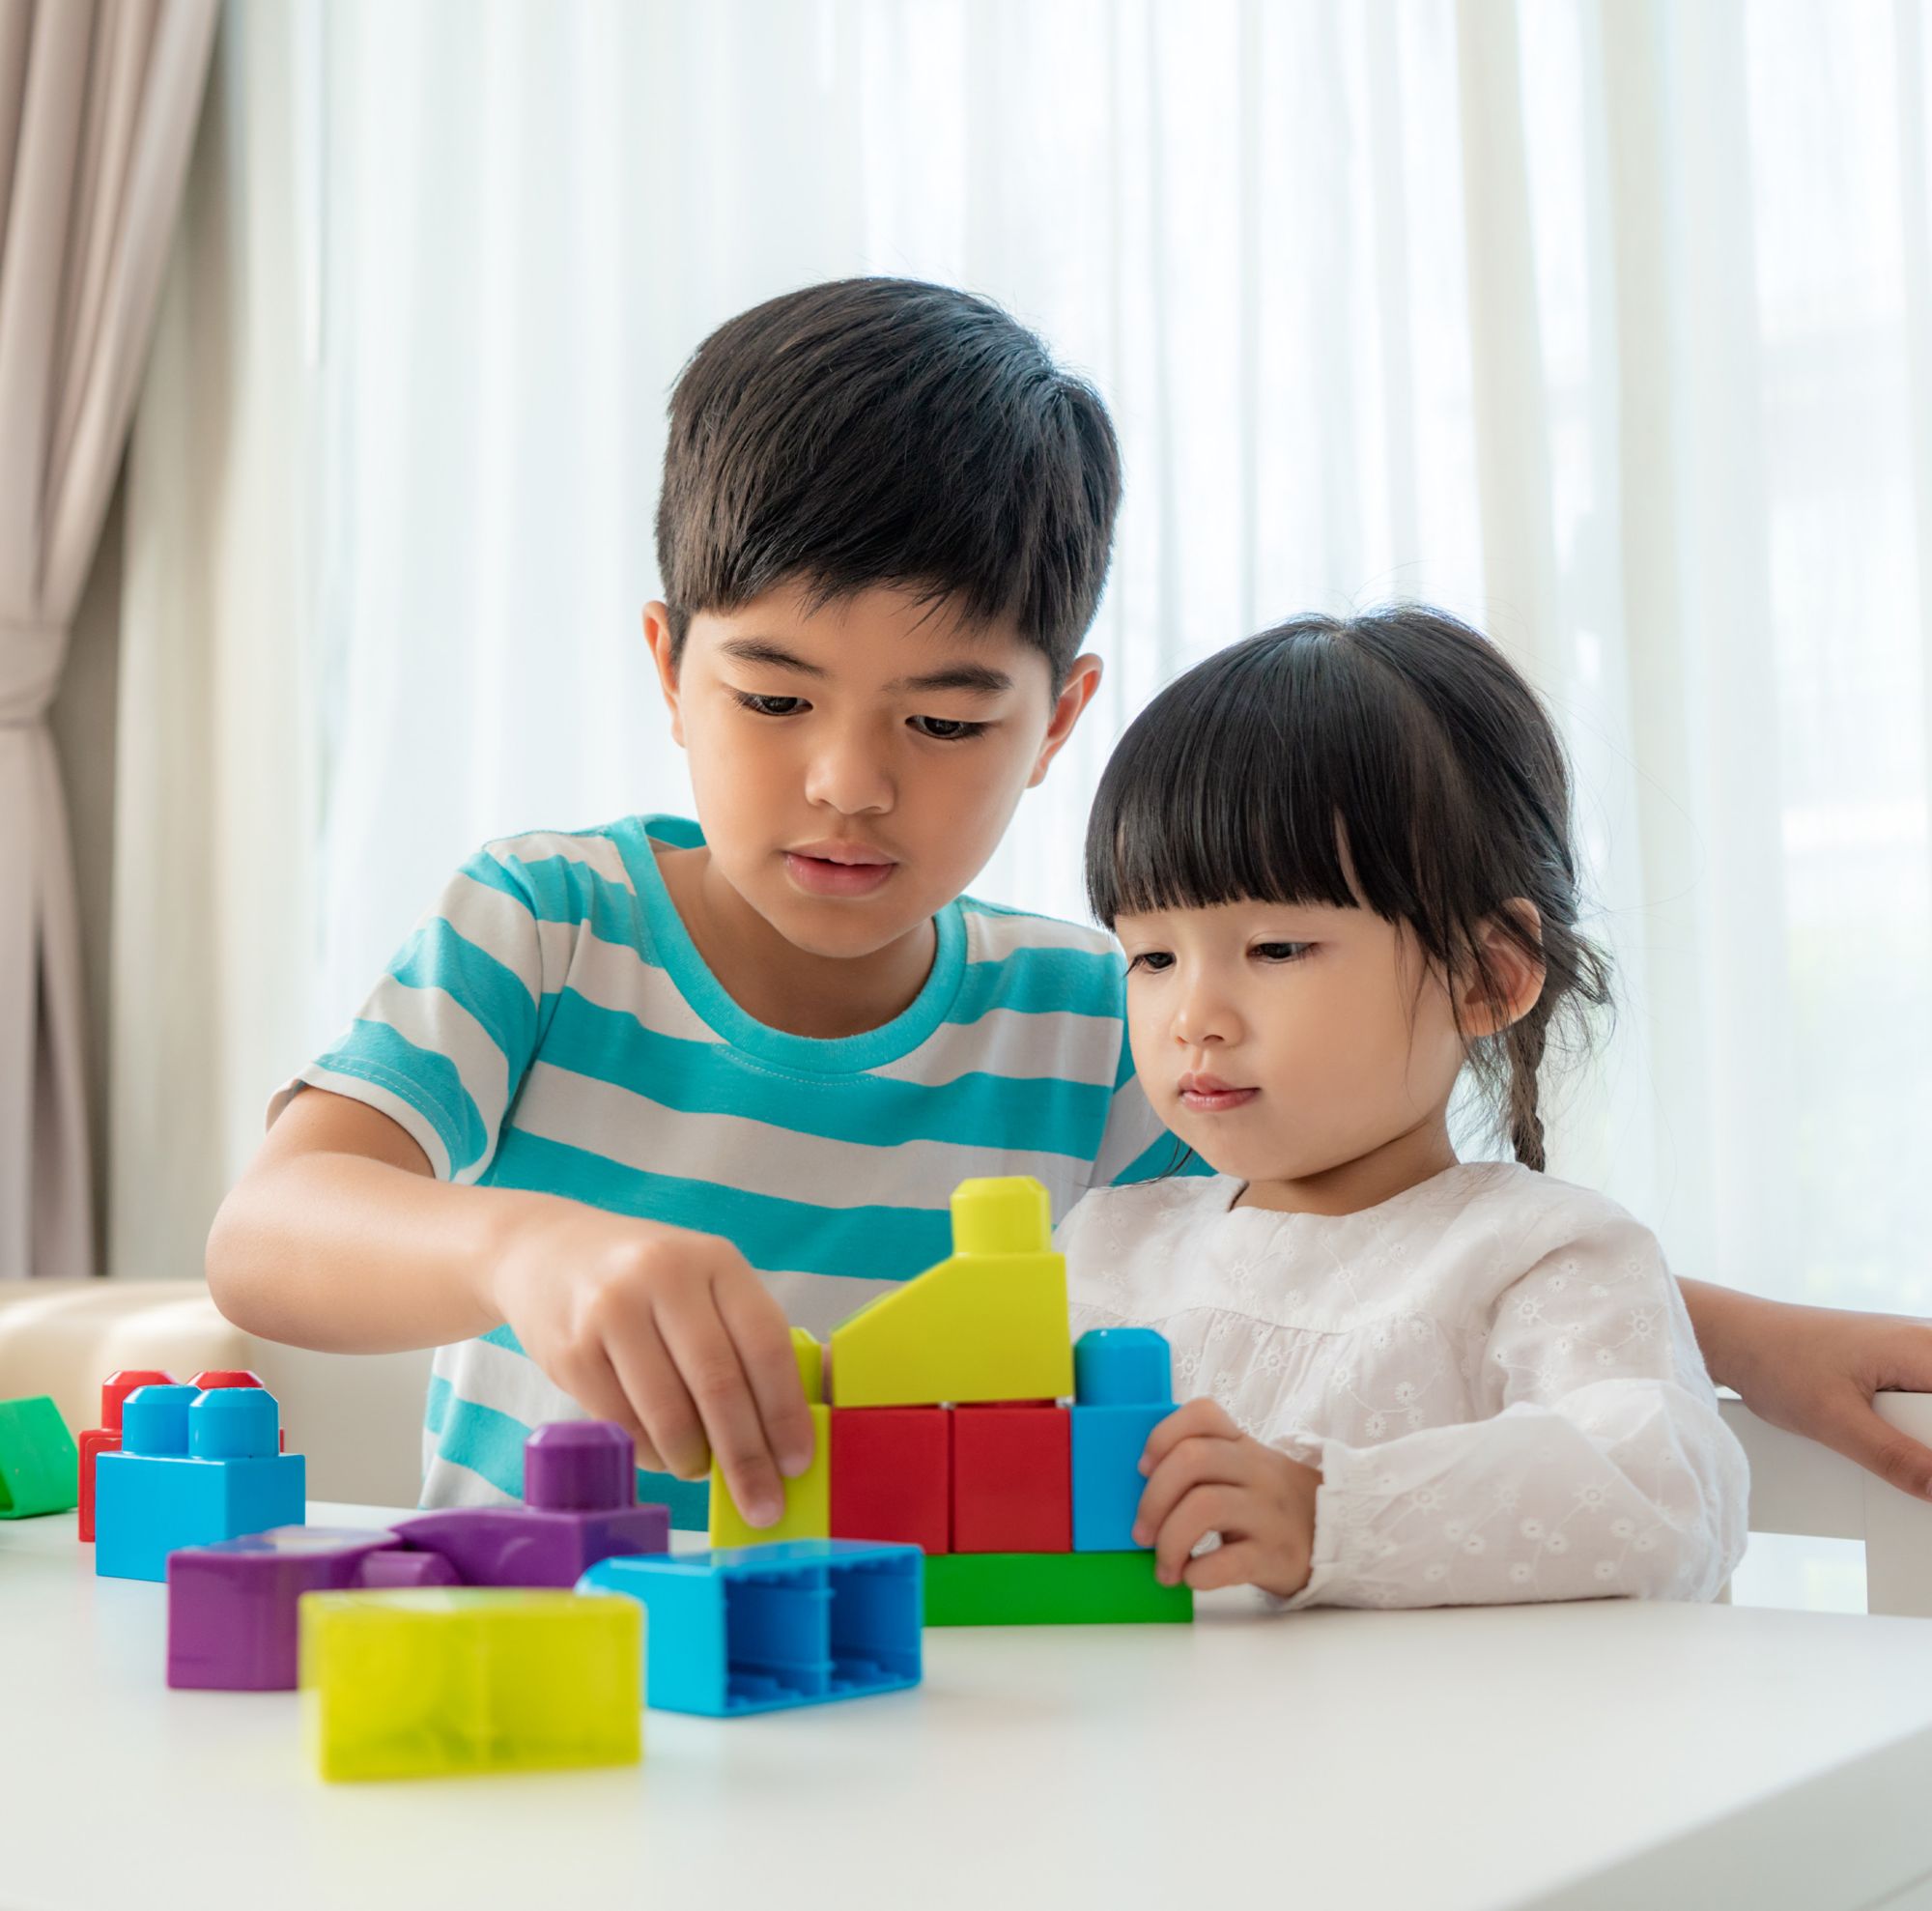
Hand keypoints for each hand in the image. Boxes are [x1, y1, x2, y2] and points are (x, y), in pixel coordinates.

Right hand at [486, 1199, 814, 1525]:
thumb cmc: (647, 1280)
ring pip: (668, 1413)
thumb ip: (744, 1337)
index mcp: (715, 1260)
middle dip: (746, 1456)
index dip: (785, 1410)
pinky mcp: (571, 1351)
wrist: (546, 1251)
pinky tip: (663, 1454)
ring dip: (694, 1460)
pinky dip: (651, 1454)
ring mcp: (611, 1312)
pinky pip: (623, 1425)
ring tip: (704, 1473)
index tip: (798, 1462)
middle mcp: (664, 1277)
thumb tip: (791, 1425)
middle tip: (763, 1506)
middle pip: (718, 1384)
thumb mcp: (702, 1281)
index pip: (764, 1343)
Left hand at [1132, 1398, 1321, 1596]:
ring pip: (1205, 1506)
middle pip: (1193, 1459)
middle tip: (1141, 1534)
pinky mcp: (1277, 1555)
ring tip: (1164, 1566)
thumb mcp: (1243, 1471)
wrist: (1336, 1538)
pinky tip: (1192, 1577)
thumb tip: (1140, 1489)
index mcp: (1242, 1445)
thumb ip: (1203, 1467)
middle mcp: (1258, 1470)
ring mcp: (1269, 1512)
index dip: (1163, 1435)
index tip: (1143, 1468)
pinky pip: (1229, 1561)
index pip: (1203, 1414)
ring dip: (1170, 1541)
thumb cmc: (1268, 1505)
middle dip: (1153, 1498)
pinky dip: (1199, 1572)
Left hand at [1695, 1283, 1931, 1500]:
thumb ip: (1895, 1458)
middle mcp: (1925, 1343)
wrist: (1732, 1336)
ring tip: (1889, 1460)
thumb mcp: (1835, 1422)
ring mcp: (1911, 1353)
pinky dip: (1913, 1432)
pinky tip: (1893, 1449)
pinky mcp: (1895, 1366)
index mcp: (1923, 1349)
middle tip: (1916, 1480)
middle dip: (1927, 1446)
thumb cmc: (1775, 1361)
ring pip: (1931, 1409)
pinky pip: (1920, 1403)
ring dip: (1921, 1443)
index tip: (1926, 1474)